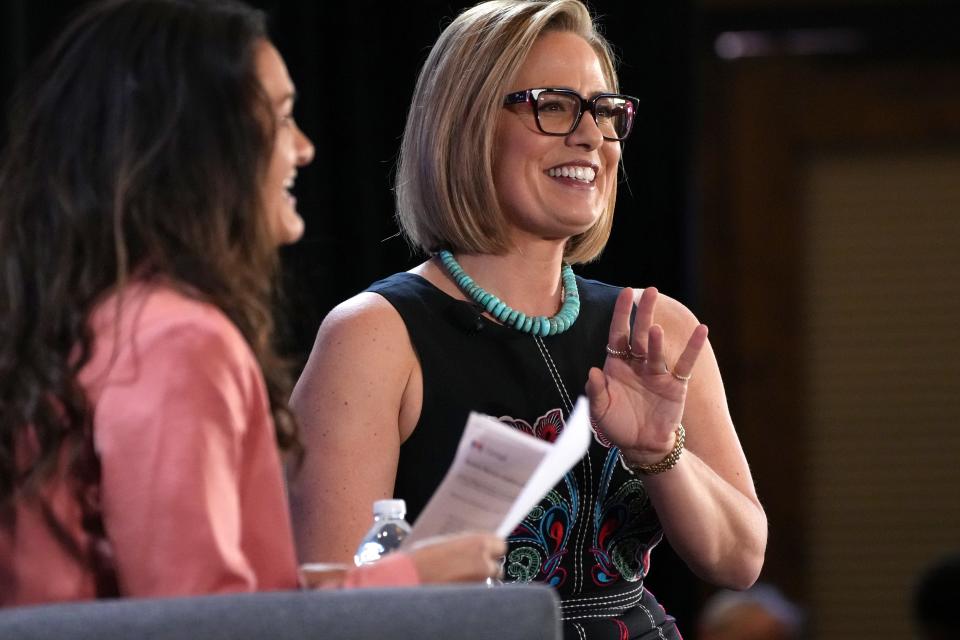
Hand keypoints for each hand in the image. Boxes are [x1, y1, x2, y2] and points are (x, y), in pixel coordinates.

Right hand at [406, 532, 505, 583]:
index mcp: (479, 542)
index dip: (492, 548)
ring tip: (460, 578)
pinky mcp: (472, 597)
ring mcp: (479, 582)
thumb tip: (474, 547)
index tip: (486, 551)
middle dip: (487, 567)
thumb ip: (465, 544)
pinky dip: (470, 590)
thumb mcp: (446, 541)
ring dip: (479, 580)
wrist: (409, 576)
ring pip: (488, 581)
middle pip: (497, 566)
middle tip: (473, 567)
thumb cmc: (422, 557)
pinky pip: (477, 592)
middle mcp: (483, 562)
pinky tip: (456, 586)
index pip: (500, 544)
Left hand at [585, 287, 707, 464]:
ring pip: (656, 350)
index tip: (626, 293)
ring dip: (656, 338)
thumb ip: (595, 391)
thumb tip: (593, 371)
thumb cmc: (617, 425)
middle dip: (643, 313)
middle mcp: (637, 364)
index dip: (621, 314)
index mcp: (617, 365)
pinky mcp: (675, 385)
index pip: (618, 333)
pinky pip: (684, 364)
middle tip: (651, 291)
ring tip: (655, 328)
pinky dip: (693, 347)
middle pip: (639, 334)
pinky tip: (702, 330)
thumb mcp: (599, 411)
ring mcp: (657, 373)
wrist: (641, 446)